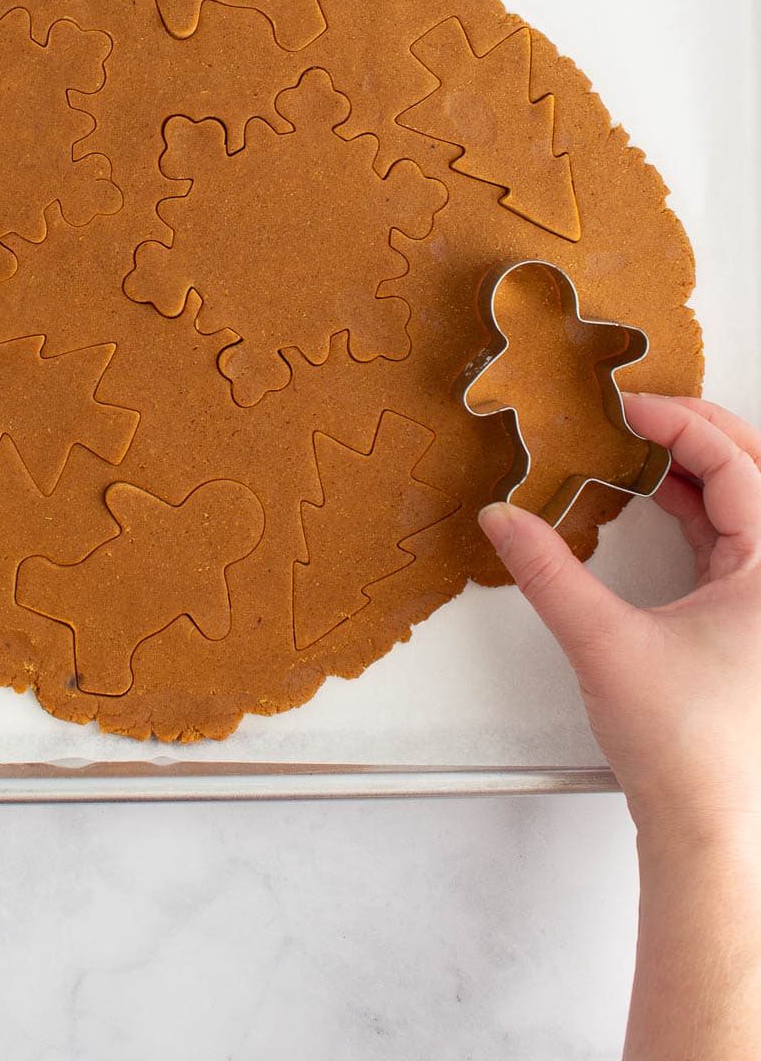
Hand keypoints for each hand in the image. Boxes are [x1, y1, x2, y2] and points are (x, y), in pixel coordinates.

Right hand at [478, 395, 760, 836]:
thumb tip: (503, 519)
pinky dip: (696, 511)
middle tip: (641, 410)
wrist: (709, 831)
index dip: (677, 423)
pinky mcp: (752, 622)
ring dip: (695, 470)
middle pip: (754, 472)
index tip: (626, 407)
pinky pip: (735, 540)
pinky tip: (655, 503)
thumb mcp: (603, 643)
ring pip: (747, 506)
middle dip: (698, 431)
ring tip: (639, 449)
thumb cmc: (686, 750)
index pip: (735, 463)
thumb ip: (547, 571)